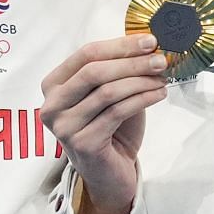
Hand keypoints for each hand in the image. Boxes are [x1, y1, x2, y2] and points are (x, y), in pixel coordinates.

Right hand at [39, 35, 168, 213]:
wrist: (110, 173)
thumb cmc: (111, 129)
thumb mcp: (111, 93)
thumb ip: (120, 70)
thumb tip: (147, 45)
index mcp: (53, 85)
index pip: (85, 54)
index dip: (119, 45)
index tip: (149, 40)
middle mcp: (51, 105)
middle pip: (94, 72)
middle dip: (131, 62)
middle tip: (160, 58)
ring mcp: (64, 126)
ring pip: (107, 92)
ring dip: (140, 81)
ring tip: (162, 77)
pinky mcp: (82, 143)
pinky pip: (117, 112)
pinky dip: (142, 99)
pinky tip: (159, 94)